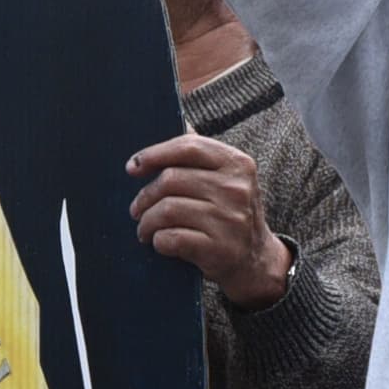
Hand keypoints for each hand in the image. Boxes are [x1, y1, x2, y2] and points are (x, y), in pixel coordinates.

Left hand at [127, 133, 287, 307]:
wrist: (256, 261)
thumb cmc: (230, 214)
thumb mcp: (228, 180)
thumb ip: (201, 157)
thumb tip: (172, 128)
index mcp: (238, 163)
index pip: (188, 147)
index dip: (154, 154)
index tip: (133, 167)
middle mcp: (237, 189)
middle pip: (171, 179)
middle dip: (144, 196)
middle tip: (137, 209)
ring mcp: (230, 220)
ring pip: (167, 209)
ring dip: (146, 222)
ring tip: (144, 229)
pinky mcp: (219, 249)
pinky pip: (171, 238)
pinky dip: (158, 241)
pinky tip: (159, 242)